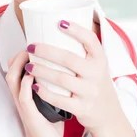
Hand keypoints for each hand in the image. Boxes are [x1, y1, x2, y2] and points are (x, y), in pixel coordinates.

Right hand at [5, 50, 65, 136]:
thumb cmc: (51, 126)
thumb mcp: (50, 101)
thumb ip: (52, 86)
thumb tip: (67, 67)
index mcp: (25, 93)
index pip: (16, 69)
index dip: (20, 55)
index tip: (34, 45)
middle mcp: (21, 97)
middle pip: (10, 70)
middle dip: (19, 56)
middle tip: (31, 46)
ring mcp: (23, 106)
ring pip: (12, 80)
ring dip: (20, 66)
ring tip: (30, 55)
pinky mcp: (30, 116)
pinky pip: (23, 97)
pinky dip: (26, 84)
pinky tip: (31, 76)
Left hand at [24, 20, 125, 134]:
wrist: (108, 114)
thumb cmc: (95, 84)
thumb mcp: (97, 66)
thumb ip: (83, 53)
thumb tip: (58, 28)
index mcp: (100, 60)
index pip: (91, 40)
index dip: (77, 30)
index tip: (60, 22)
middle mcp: (96, 74)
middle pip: (69, 59)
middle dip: (46, 51)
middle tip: (31, 47)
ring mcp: (89, 92)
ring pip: (61, 79)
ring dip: (41, 71)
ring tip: (29, 66)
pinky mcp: (82, 108)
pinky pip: (60, 100)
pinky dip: (45, 93)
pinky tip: (34, 86)